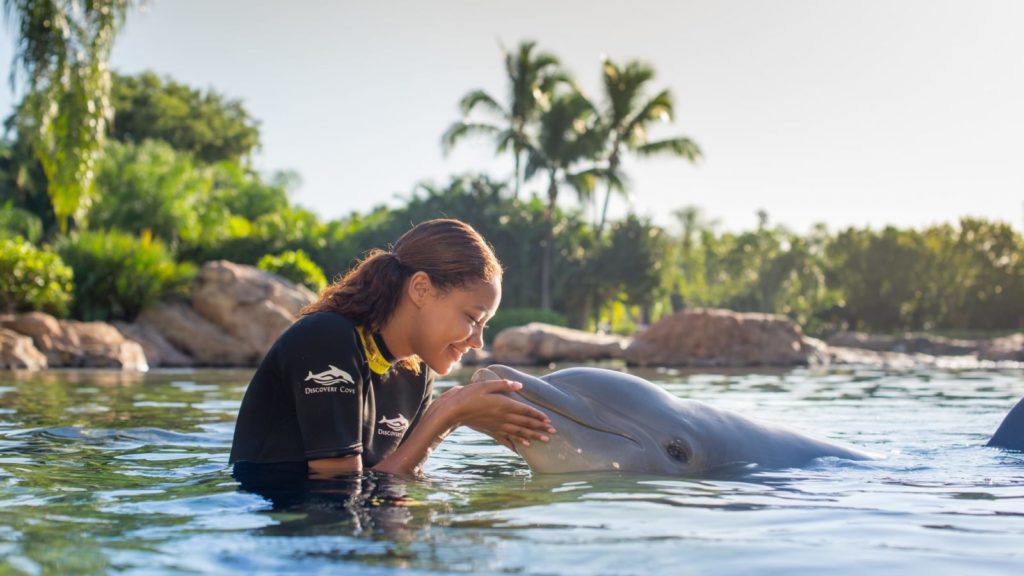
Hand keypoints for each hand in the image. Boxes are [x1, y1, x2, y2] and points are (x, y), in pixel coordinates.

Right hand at [434, 379, 555, 449]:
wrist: (454, 410)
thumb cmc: (469, 394)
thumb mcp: (486, 384)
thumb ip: (503, 384)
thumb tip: (519, 385)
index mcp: (504, 405)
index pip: (525, 411)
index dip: (538, 415)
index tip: (549, 420)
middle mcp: (503, 418)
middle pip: (525, 423)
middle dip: (540, 428)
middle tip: (553, 432)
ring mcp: (497, 426)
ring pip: (519, 433)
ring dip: (532, 436)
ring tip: (544, 440)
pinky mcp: (491, 431)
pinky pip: (505, 439)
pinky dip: (514, 444)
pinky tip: (521, 449)